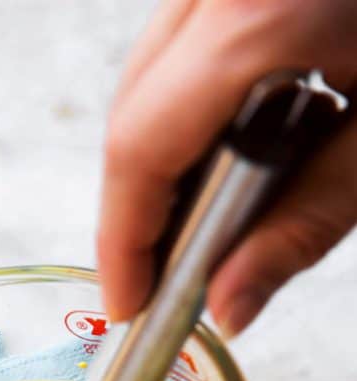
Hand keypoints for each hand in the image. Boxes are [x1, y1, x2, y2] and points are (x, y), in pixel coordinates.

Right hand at [98, 0, 356, 334]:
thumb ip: (306, 223)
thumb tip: (231, 302)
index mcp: (260, 14)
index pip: (140, 147)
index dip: (122, 241)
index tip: (131, 303)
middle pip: (134, 112)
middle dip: (143, 208)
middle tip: (172, 277)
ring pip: (153, 78)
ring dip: (173, 160)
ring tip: (225, 214)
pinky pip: (188, 45)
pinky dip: (200, 109)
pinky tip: (251, 143)